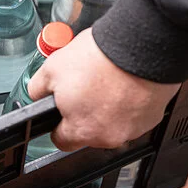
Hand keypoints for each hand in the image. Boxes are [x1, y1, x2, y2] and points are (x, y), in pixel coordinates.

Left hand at [28, 28, 179, 150]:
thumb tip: (36, 95)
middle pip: (89, 131)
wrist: (138, 46)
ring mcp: (134, 129)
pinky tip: (124, 81)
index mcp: (81, 130)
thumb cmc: (98, 58)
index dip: (58, 123)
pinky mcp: (152, 117)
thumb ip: (39, 88)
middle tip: (86, 85)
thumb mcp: (51, 68)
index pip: (61, 141)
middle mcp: (109, 137)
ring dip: (109, 107)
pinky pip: (135, 114)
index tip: (61, 111)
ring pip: (114, 123)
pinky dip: (129, 101)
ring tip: (106, 79)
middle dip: (85, 112)